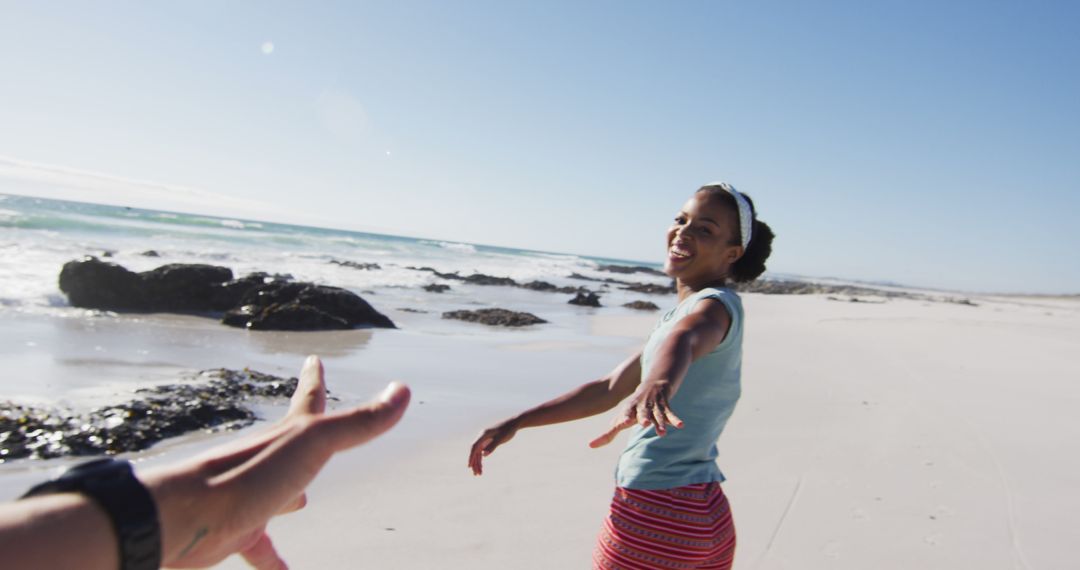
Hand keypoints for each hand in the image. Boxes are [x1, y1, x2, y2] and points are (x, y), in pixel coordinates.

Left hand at [147, 355, 409, 568]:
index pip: (307, 400)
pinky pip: (261, 547)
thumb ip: (358, 423)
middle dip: (304, 436)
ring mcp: (251, 495)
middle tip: (311, 428)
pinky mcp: (237, 530)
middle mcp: (268, 461)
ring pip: (277, 495)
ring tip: (302, 503)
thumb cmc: (247, 476)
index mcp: (287, 436)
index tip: (313, 360)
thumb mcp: (314, 444)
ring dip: (290, 496)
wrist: (182, 519)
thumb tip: (402, 391)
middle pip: (292, 445)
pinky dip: (273, 559)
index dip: (315, 380)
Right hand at [468, 419, 519, 475]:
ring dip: (478, 463)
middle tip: (476, 474)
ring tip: (479, 474)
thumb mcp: (501, 438)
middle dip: (475, 463)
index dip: (471, 457)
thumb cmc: (508, 430)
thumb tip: (483, 455)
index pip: (474, 447)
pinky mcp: (488, 442)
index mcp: (483, 434)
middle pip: (475, 452)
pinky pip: (482, 452)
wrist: (513, 424)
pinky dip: (481, 460)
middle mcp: (482, 437)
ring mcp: (484, 440)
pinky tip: (481, 467)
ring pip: (478, 453)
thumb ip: (492, 446)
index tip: (469, 466)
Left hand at [588, 382, 681, 447]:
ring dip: (660, 424)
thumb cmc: (634, 406)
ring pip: (657, 415)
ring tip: (662, 434)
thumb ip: (609, 432)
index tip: (622, 423)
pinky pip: (670, 414)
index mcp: (629, 408)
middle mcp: (641, 405)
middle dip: (643, 417)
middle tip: (644, 424)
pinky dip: (675, 420)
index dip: (624, 418)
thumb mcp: (622, 417)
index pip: (625, 414)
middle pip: (643, 412)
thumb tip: (590, 445)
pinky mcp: (665, 406)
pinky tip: (681, 426)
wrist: (654, 384)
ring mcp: (654, 405)